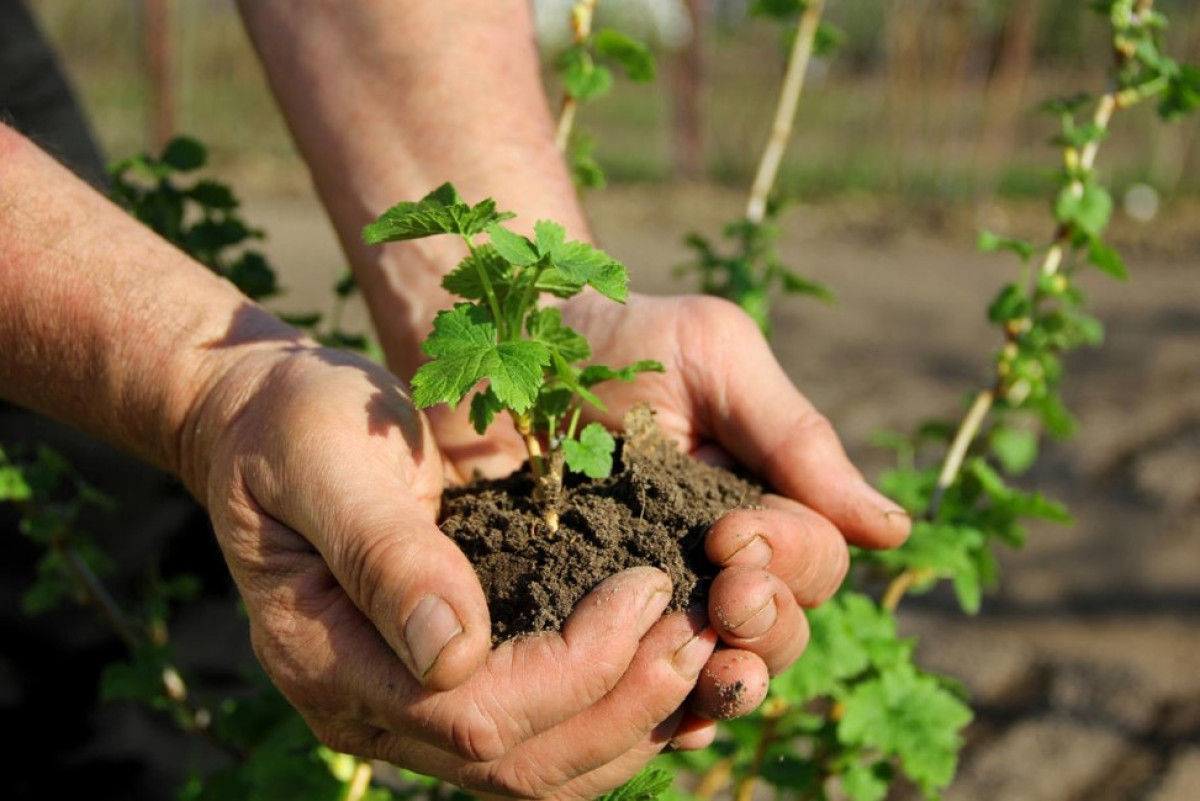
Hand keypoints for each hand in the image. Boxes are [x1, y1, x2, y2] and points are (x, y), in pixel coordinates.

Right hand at [182, 340, 717, 797]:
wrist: (269, 424)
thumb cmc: (296, 426)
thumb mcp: (329, 462)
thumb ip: (385, 554)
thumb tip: (454, 651)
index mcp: (326, 656)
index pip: (472, 711)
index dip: (574, 668)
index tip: (645, 589)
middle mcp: (366, 707)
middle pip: (516, 762)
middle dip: (622, 705)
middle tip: (701, 634)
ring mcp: (404, 708)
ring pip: (535, 771)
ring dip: (630, 725)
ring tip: (703, 656)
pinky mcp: (443, 687)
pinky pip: (536, 738)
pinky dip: (609, 717)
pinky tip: (662, 671)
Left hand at [427, 292, 909, 730]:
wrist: (500, 346)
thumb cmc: (617, 338)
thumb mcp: (713, 355)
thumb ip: (796, 437)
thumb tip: (893, 531)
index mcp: (759, 503)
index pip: (813, 561)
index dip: (789, 558)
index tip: (729, 533)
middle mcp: (715, 563)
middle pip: (778, 630)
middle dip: (765, 623)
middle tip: (723, 595)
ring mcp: (653, 601)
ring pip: (720, 672)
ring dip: (729, 678)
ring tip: (710, 669)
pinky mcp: (586, 626)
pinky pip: (642, 693)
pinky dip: (665, 714)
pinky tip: (665, 718)